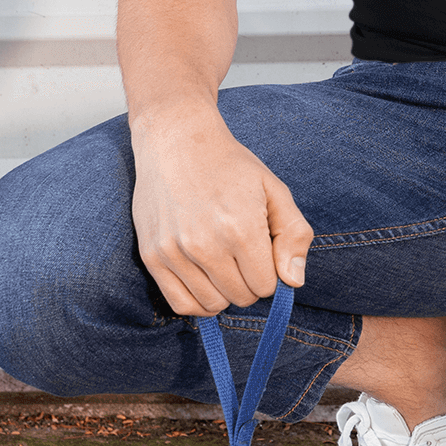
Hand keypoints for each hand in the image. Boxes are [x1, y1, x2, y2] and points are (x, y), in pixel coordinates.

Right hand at [130, 102, 312, 317]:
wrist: (176, 140)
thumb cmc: (231, 166)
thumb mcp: (275, 190)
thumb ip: (294, 235)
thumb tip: (293, 282)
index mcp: (241, 228)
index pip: (267, 286)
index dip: (271, 272)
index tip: (262, 250)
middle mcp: (205, 245)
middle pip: (241, 297)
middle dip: (250, 282)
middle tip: (243, 253)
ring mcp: (174, 252)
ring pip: (212, 305)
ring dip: (224, 292)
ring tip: (223, 261)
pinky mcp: (151, 256)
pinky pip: (180, 304)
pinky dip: (198, 302)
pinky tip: (205, 281)